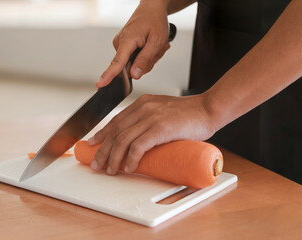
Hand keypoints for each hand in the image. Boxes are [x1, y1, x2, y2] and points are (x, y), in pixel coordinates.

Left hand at [87, 94, 216, 174]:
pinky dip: (131, 159)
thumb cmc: (189, 114)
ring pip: (123, 140)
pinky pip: (138, 146)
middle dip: (102, 150)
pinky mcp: (160, 128)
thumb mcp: (164, 111)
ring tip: (110, 170)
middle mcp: (143, 108)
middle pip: (115, 131)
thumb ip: (151, 120)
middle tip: (96, 163)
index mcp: (143, 103)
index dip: (102, 133)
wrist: (208, 109)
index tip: (92, 143)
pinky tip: (129, 167)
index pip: (116, 120)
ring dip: (113, 158)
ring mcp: (151, 118)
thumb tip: (141, 138)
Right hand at [95, 1, 170, 87]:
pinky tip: (149, 45)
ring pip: (135, 63)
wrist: (152, 8)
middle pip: (131, 67)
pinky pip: (135, 58)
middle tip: (156, 49)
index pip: (117, 62)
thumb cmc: (155, 21)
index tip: (100, 84)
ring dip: (147, 58)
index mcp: (127, 40)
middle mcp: (120, 43)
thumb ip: (145, 60)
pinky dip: (145, 54)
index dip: (109, 75)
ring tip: (153, 45)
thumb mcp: (156, 42)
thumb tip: (134, 75)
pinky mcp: (124, 46)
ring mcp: (121, 44)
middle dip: (147, 62)